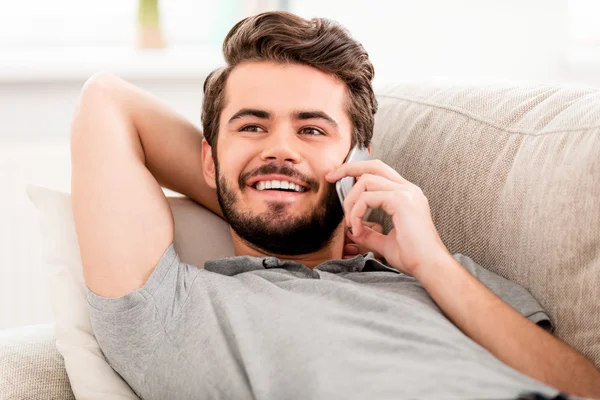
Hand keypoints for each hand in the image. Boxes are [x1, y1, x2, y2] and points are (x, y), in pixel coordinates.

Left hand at [326, 160, 450, 276]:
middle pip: (373, 165)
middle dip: (348, 168)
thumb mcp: (385, 242)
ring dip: (351, 202)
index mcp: (406, 195)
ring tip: (351, 224)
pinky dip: (356, 212)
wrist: (430, 266)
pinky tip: (357, 229)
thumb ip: (370, 233)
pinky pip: (367, 197)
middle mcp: (408, 189)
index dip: (356, 172)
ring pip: (366, 180)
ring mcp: (406, 193)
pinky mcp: (402, 201)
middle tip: (330, 177)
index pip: (378, 172)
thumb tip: (353, 230)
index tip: (337, 180)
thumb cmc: (413, 257)